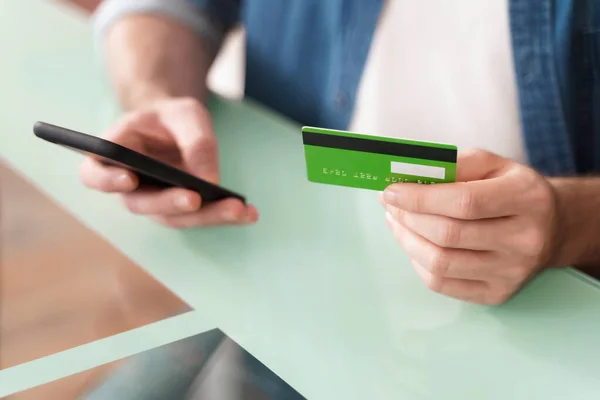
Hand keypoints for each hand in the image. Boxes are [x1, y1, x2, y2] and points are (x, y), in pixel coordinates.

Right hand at [79, 97, 257, 227]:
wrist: (176, 127)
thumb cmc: (171, 117)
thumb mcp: (186, 114)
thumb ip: (194, 140)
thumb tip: (208, 179)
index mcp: (113, 153)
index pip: (95, 174)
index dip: (107, 181)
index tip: (130, 179)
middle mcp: (128, 185)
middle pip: (141, 203)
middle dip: (171, 203)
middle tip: (197, 199)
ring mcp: (153, 201)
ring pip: (174, 217)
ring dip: (207, 216)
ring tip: (240, 210)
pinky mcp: (178, 209)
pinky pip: (198, 217)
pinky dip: (223, 215)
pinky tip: (248, 213)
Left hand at [380, 149, 559, 304]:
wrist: (551, 227)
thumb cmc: (510, 189)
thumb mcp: (491, 164)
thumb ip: (452, 164)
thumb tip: (406, 176)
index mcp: (527, 198)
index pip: (465, 202)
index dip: (421, 198)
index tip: (391, 191)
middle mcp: (524, 240)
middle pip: (448, 234)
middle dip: (408, 217)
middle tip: (389, 204)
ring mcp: (512, 272)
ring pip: (440, 263)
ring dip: (407, 240)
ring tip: (395, 221)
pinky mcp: (497, 294)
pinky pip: (441, 284)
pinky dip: (417, 262)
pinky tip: (413, 243)